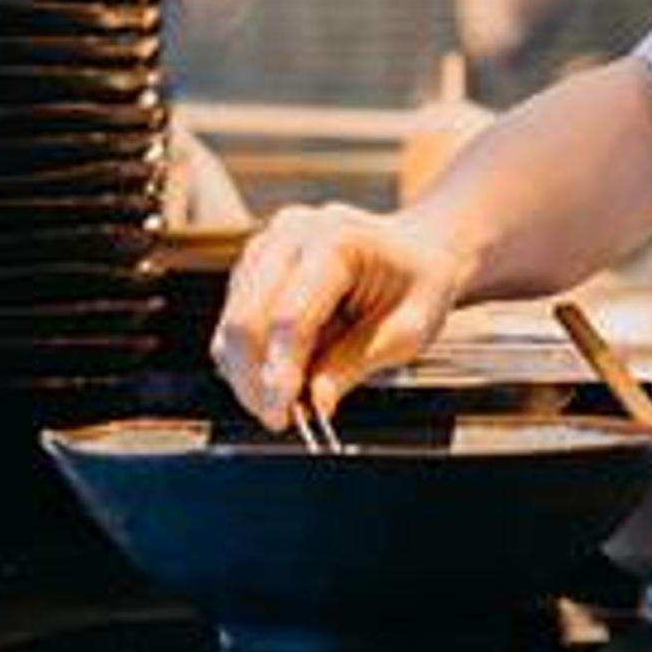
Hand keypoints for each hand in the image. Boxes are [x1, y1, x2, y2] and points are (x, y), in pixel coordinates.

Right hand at [210, 202, 465, 431]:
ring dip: (247, 373)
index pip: (292, 316)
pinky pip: (234, 321)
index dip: (281, 372)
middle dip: (255, 379)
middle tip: (277, 419)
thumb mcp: (410, 328)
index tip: (283, 416)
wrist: (417, 249)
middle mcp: (292, 232)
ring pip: (232, 324)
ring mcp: (267, 245)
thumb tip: (316, 401)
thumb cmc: (420, 283)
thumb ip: (358, 362)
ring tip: (284, 402)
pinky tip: (279, 376)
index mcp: (338, 239)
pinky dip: (247, 359)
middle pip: (246, 319)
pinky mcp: (253, 265)